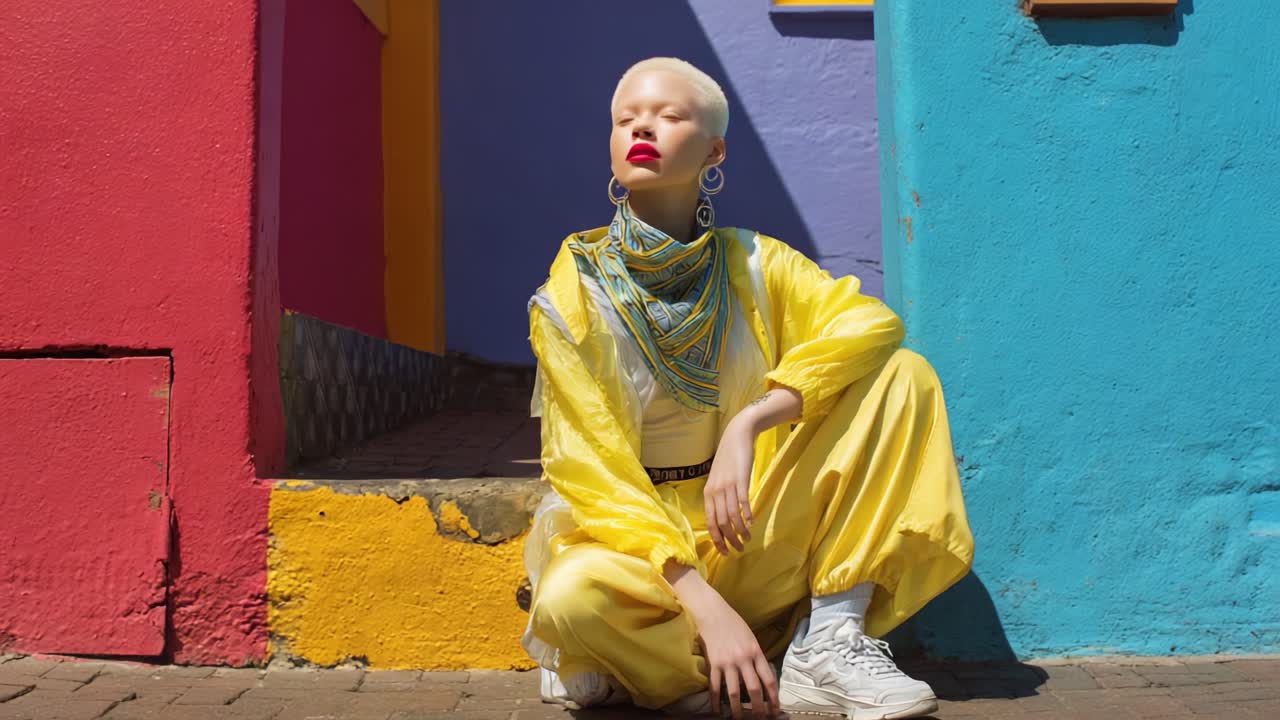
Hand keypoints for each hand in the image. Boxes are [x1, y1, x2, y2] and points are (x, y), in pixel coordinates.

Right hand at [693, 593, 781, 719]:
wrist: (712, 612)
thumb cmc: (733, 623)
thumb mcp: (751, 637)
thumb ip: (756, 656)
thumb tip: (760, 675)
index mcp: (756, 652)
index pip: (768, 679)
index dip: (773, 697)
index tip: (776, 709)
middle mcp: (743, 659)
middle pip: (754, 689)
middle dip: (758, 708)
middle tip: (760, 719)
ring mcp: (727, 662)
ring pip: (734, 692)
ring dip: (738, 709)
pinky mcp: (713, 664)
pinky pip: (715, 687)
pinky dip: (716, 701)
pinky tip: (718, 711)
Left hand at [705, 421, 754, 554]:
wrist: (736, 437)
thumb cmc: (728, 460)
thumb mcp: (718, 479)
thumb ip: (719, 497)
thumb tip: (723, 518)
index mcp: (708, 494)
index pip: (710, 522)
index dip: (717, 539)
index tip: (725, 551)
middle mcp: (715, 491)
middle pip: (721, 523)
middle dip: (729, 539)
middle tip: (739, 548)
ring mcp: (728, 486)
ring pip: (732, 515)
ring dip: (740, 531)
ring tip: (747, 539)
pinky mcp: (740, 480)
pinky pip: (743, 502)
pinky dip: (746, 515)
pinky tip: (751, 522)